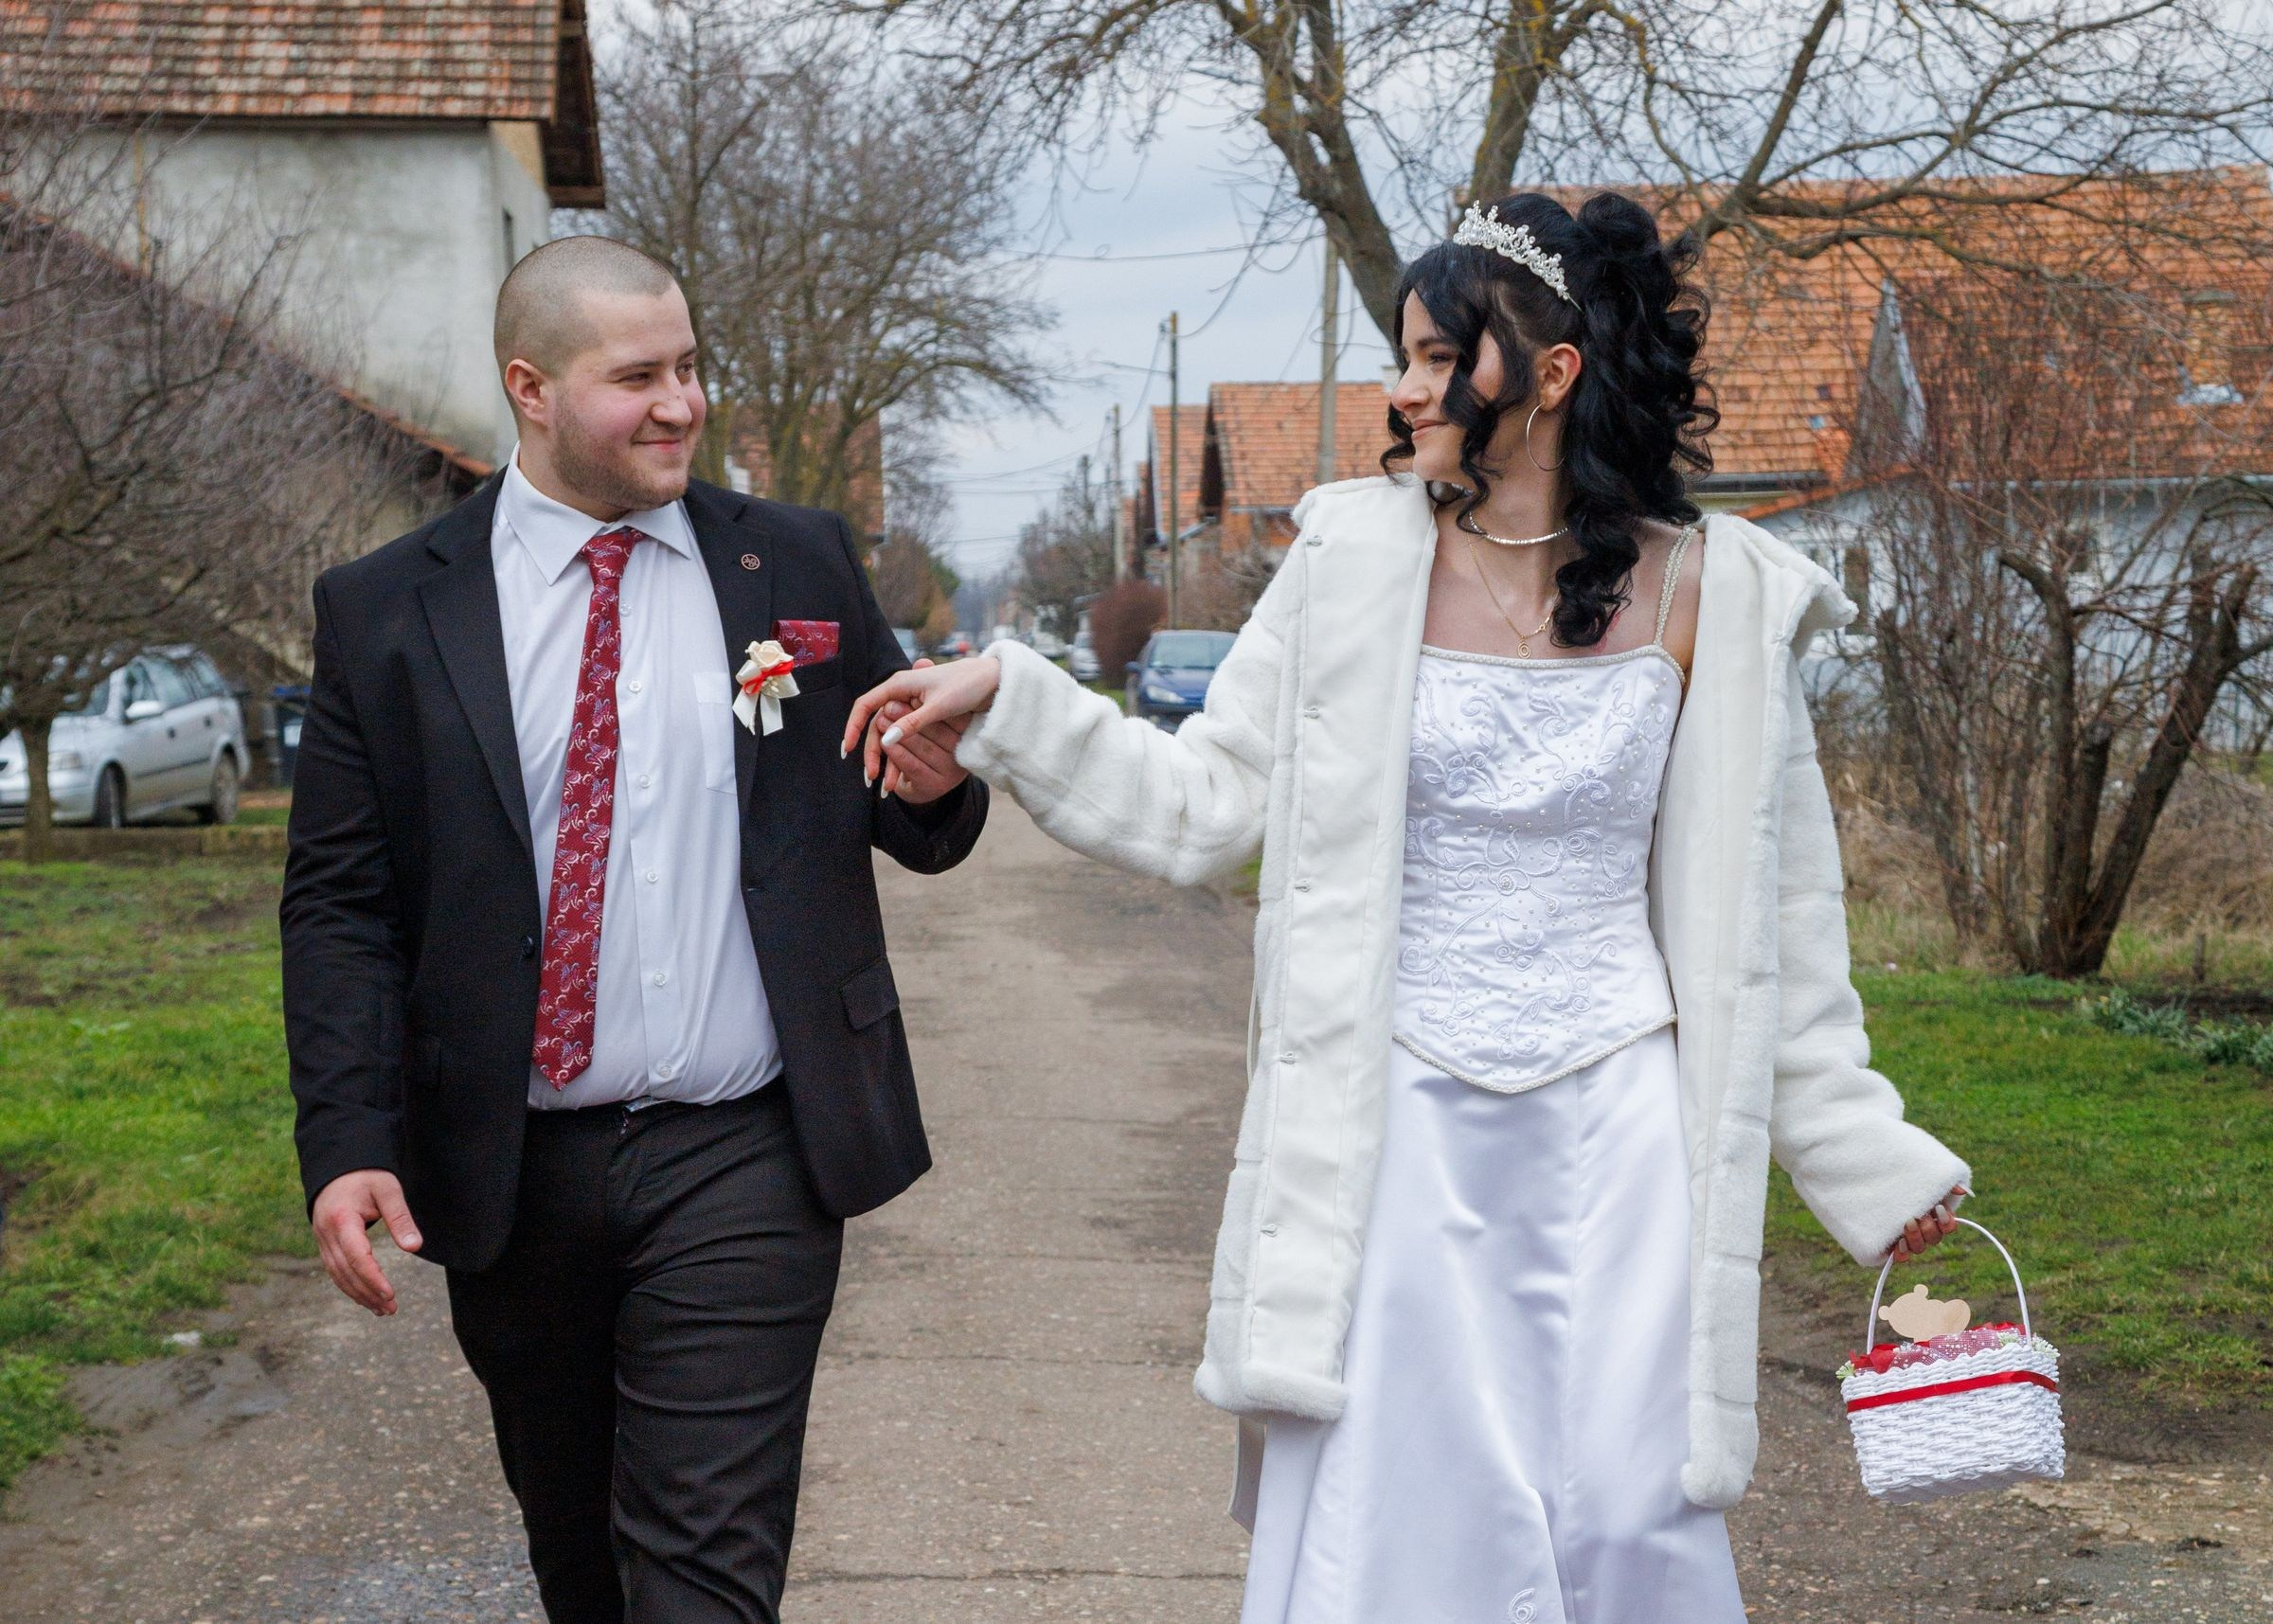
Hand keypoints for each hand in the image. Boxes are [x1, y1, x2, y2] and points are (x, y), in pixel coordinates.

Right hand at [311, 1168, 420, 1314]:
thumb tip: (415, 1247)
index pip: (356, 1256)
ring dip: (359, 1294)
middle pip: (346, 1271)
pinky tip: (366, 1297)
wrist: (340, 1167)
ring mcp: (321, 1240)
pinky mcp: (325, 1244)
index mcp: (341, 1218)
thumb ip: (400, 1218)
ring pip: (338, 1275)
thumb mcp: (388, 1189)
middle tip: (391, 1310)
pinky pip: (335, 1270)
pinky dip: (350, 1286)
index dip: (372, 1278)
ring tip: (383, 1310)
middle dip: (368, 1293)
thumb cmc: (368, 1175)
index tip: (390, 1294)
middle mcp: (326, 1233)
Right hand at [843, 655, 1002, 789]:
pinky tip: (896, 768)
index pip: (866, 705)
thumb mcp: (939, 707)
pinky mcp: (920, 710)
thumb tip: (886, 739)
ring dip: (884, 754)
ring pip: (888, 730)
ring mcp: (910, 701)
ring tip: (882, 780)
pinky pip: (902, 731)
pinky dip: (898, 750)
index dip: (854, 727)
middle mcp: (901, 691)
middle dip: (870, 750)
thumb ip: (912, 723)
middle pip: (876, 723)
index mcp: (899, 684)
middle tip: (869, 776)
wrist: (990, 679)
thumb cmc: (966, 686)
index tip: (848, 749)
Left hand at [1886, 1184, 1967, 1263]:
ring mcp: (1908, 1238)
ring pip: (1919, 1248)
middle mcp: (1923, 1230)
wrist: (1872, 1183)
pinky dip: (1902, 1253)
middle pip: (1934, 1238)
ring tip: (1907, 1224)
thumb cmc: (1902, 1180)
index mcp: (1934, 1216)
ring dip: (1916, 1238)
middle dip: (1928, 1228)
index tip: (1938, 1208)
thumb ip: (1945, 1183)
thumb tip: (1963, 1190)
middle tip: (1916, 1216)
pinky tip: (1899, 1244)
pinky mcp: (1891, 1245)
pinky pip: (1901, 1256)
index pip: (1949, 1226)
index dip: (1947, 1221)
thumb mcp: (1921, 1177)